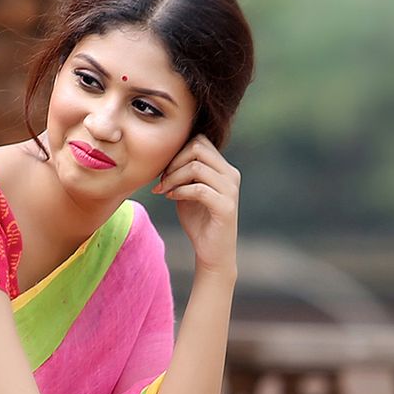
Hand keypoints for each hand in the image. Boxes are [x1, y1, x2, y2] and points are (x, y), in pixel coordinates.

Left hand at [153, 135, 239, 277]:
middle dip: (174, 162)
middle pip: (198, 148)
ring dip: (173, 177)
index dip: (177, 152)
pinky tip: (171, 198)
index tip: (164, 171)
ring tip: (164, 190)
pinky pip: (199, 189)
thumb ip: (183, 173)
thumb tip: (166, 155)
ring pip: (196, 167)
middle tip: (162, 181)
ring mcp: (230, 190)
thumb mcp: (188, 191)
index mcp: (223, 168)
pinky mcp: (226, 207)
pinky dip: (180, 191)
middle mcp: (231, 175)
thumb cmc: (199, 221)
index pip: (199, 141)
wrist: (213, 252)